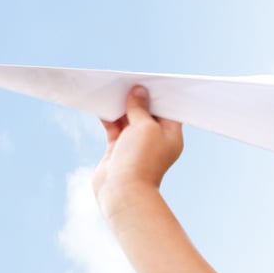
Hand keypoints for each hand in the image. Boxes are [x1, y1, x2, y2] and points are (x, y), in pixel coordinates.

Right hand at [92, 85, 183, 216]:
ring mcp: (136, 145)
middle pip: (147, 113)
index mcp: (170, 135)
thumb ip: (140, 107)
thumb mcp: (145, 127)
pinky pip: (114, 128)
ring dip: (121, 106)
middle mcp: (155, 140)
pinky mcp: (118, 150)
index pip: (168, 110)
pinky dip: (109, 117)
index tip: (150, 80)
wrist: (122, 192)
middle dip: (137, 98)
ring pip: (129, 119)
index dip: (159, 95)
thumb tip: (139, 91)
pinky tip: (103, 105)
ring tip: (114, 89)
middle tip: (129, 80)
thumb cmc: (140, 160)